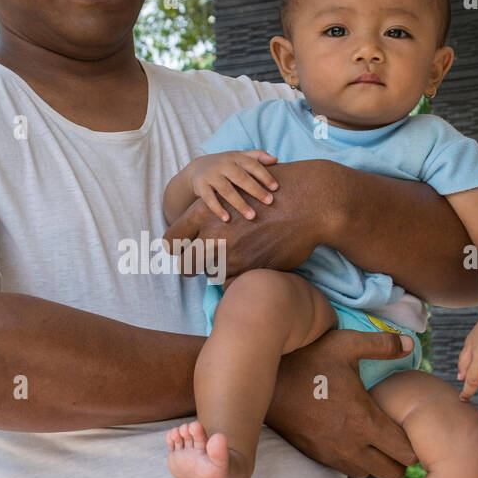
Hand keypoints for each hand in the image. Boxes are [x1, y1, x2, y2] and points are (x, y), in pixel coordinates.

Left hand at [164, 159, 338, 277]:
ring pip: (210, 276)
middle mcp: (213, 237)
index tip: (185, 249)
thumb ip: (214, 211)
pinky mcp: (251, 271)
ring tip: (235, 255)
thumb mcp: (235, 193)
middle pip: (185, 265)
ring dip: (218, 270)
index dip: (176, 248)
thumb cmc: (272, 193)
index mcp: (203, 214)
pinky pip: (231, 285)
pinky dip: (237, 279)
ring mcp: (232, 257)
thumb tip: (199, 227)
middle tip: (202, 262)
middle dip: (191, 265)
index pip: (170, 241)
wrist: (307, 204)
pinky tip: (248, 265)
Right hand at [188, 150, 278, 221]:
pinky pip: (209, 199)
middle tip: (269, 202)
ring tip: (252, 216)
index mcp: (235, 158)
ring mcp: (211, 175)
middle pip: (241, 178)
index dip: (265, 176)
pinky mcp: (200, 186)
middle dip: (256, 190)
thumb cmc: (226, 165)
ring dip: (240, 204)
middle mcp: (223, 165)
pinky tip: (227, 219)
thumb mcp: (239, 157)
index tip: (276, 188)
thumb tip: (276, 159)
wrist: (197, 167)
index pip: (252, 165)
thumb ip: (257, 157)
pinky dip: (218, 209)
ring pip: (226, 190)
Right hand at [265, 327, 417, 477]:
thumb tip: (409, 343)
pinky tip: (348, 436)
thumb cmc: (308, 359)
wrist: (264, 380)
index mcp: (365, 421)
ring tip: (371, 437)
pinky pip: (343, 468)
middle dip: (399, 460)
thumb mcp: (346, 344)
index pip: (405, 453)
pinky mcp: (314, 455)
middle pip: (392, 474)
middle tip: (395, 437)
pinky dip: (352, 459)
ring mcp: (331, 454)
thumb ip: (382, 345)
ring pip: (367, 474)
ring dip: (374, 461)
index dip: (413, 444)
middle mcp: (350, 445)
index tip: (408, 429)